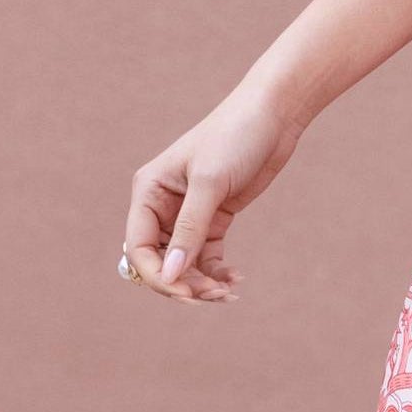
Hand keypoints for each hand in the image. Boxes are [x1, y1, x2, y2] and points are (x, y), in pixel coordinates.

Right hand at [122, 82, 298, 305]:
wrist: (273, 115)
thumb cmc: (235, 136)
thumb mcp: (210, 183)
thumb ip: (189, 230)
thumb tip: (170, 275)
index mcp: (148, 191)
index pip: (138, 248)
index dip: (157, 276)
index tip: (187, 292)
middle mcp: (162, 205)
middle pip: (159, 262)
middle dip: (181, 283)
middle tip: (214, 296)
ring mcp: (188, 214)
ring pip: (183, 264)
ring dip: (201, 283)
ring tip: (228, 291)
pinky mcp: (214, 218)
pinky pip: (205, 257)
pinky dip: (216, 272)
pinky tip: (235, 279)